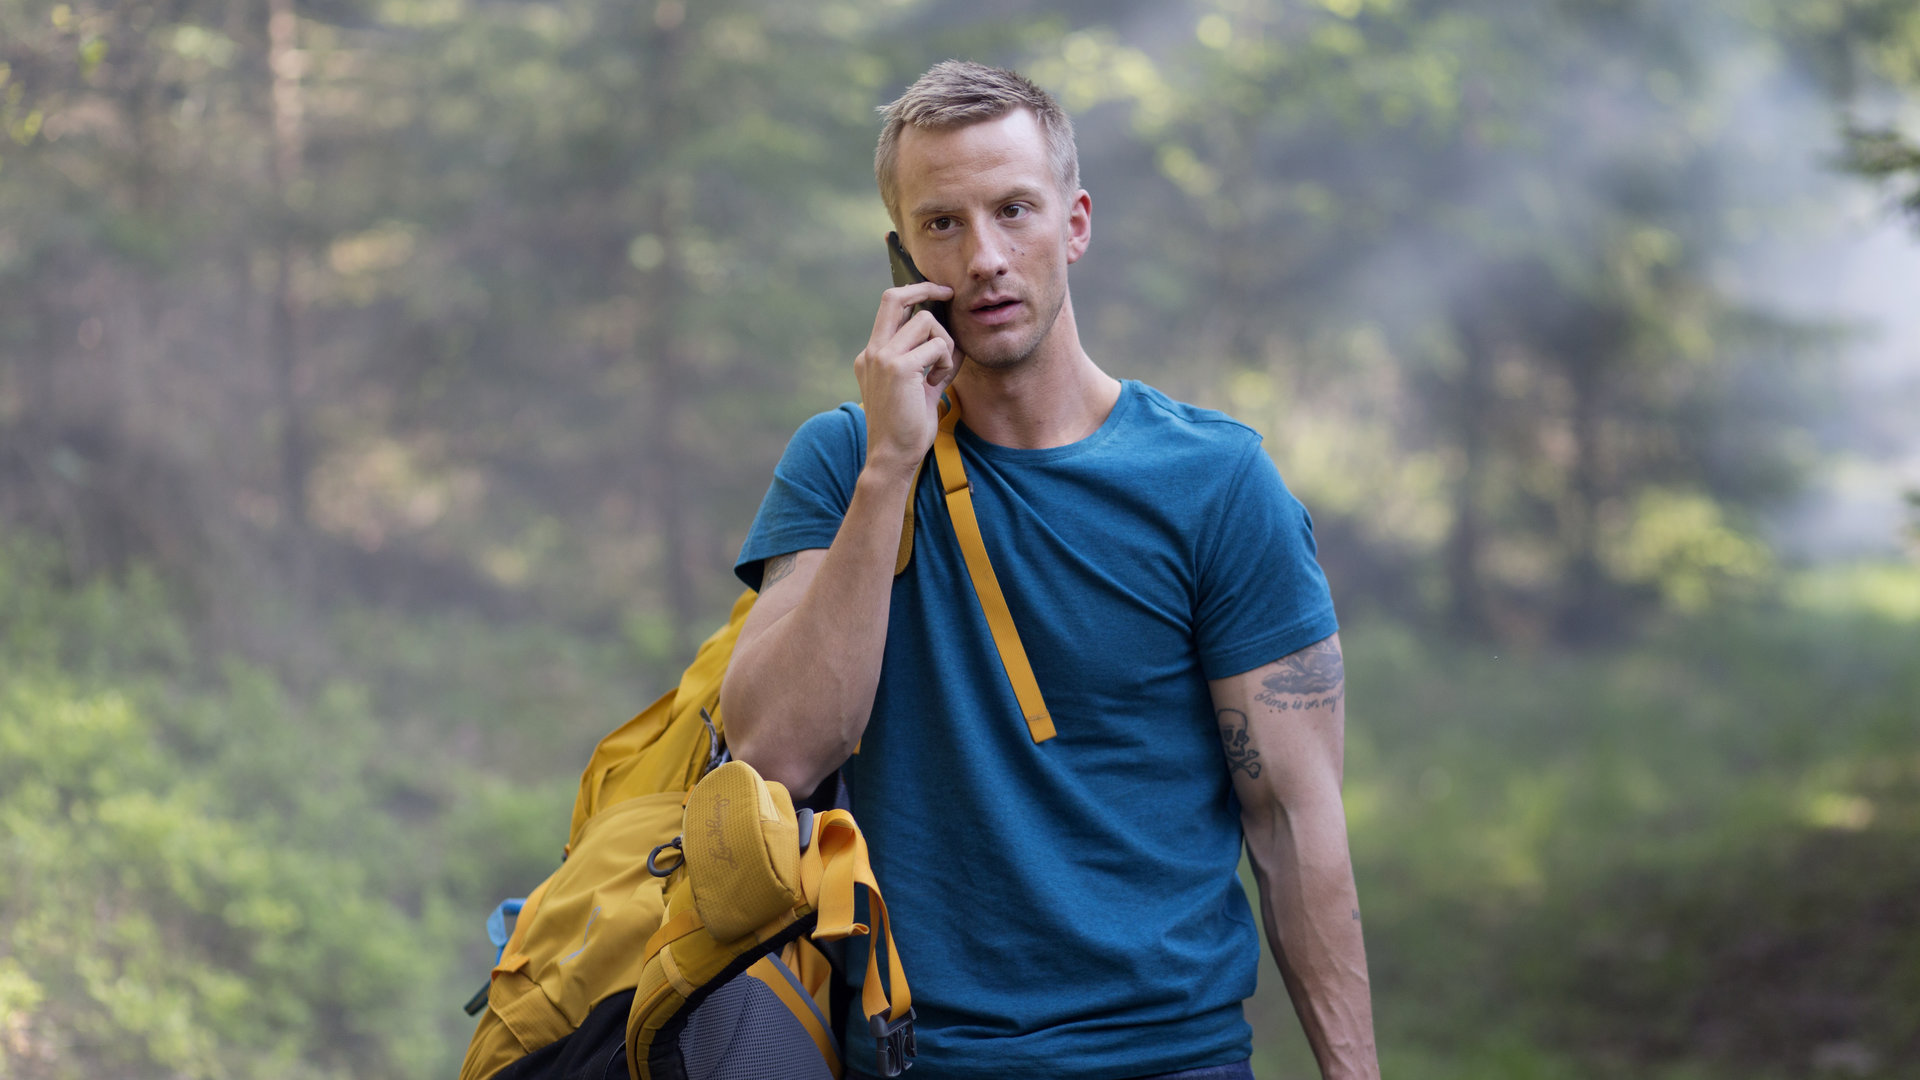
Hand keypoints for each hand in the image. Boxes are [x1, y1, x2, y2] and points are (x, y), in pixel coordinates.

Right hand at [854, 281, 958, 475]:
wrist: (892, 456)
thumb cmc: (907, 427)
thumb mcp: (918, 387)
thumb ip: (928, 361)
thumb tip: (951, 339)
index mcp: (872, 355)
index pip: (890, 308)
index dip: (914, 294)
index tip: (937, 292)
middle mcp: (872, 351)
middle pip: (895, 298)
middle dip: (925, 288)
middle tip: (949, 293)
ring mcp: (882, 357)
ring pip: (926, 321)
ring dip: (944, 343)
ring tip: (939, 372)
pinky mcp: (898, 368)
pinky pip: (937, 346)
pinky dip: (946, 362)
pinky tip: (937, 383)